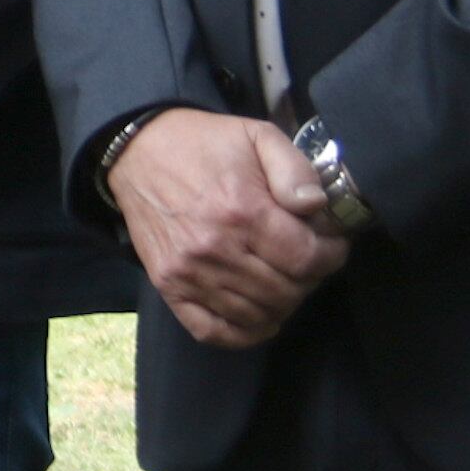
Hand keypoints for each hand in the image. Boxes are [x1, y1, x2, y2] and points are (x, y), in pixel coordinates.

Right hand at [104, 109, 346, 349]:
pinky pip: (213, 331)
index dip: (331, 255)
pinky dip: (244, 333)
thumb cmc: (204, 144)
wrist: (138, 151)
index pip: (307, 259)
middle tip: (307, 259)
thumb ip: (295, 170)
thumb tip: (317, 208)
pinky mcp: (169, 286)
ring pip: (257, 315)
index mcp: (242, 210)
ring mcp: (189, 273)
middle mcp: (215, 249)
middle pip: (286, 291)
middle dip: (309, 278)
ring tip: (284, 279)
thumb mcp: (258, 136)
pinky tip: (260, 316)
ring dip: (282, 303)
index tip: (331, 244)